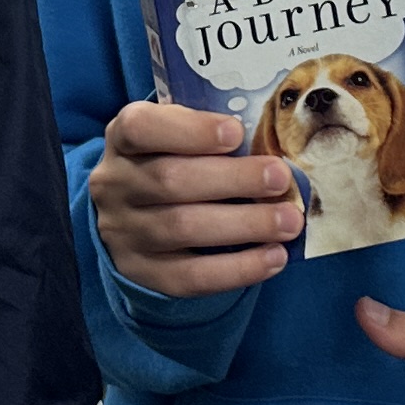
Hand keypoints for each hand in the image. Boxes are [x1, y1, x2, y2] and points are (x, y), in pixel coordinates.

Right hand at [88, 99, 297, 298]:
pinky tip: (274, 257)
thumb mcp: (175, 136)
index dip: (189, 131)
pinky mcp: (141, 273)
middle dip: (233, 180)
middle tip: (281, 179)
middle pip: (169, 181)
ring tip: (289, 221)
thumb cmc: (170, 162)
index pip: (141, 127)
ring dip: (244, 225)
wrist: (132, 217)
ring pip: (182, 229)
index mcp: (122, 138)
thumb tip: (270, 145)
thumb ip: (209, 134)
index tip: (236, 133)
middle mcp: (115, 184)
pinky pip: (190, 276)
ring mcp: (124, 232)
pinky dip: (237, 269)